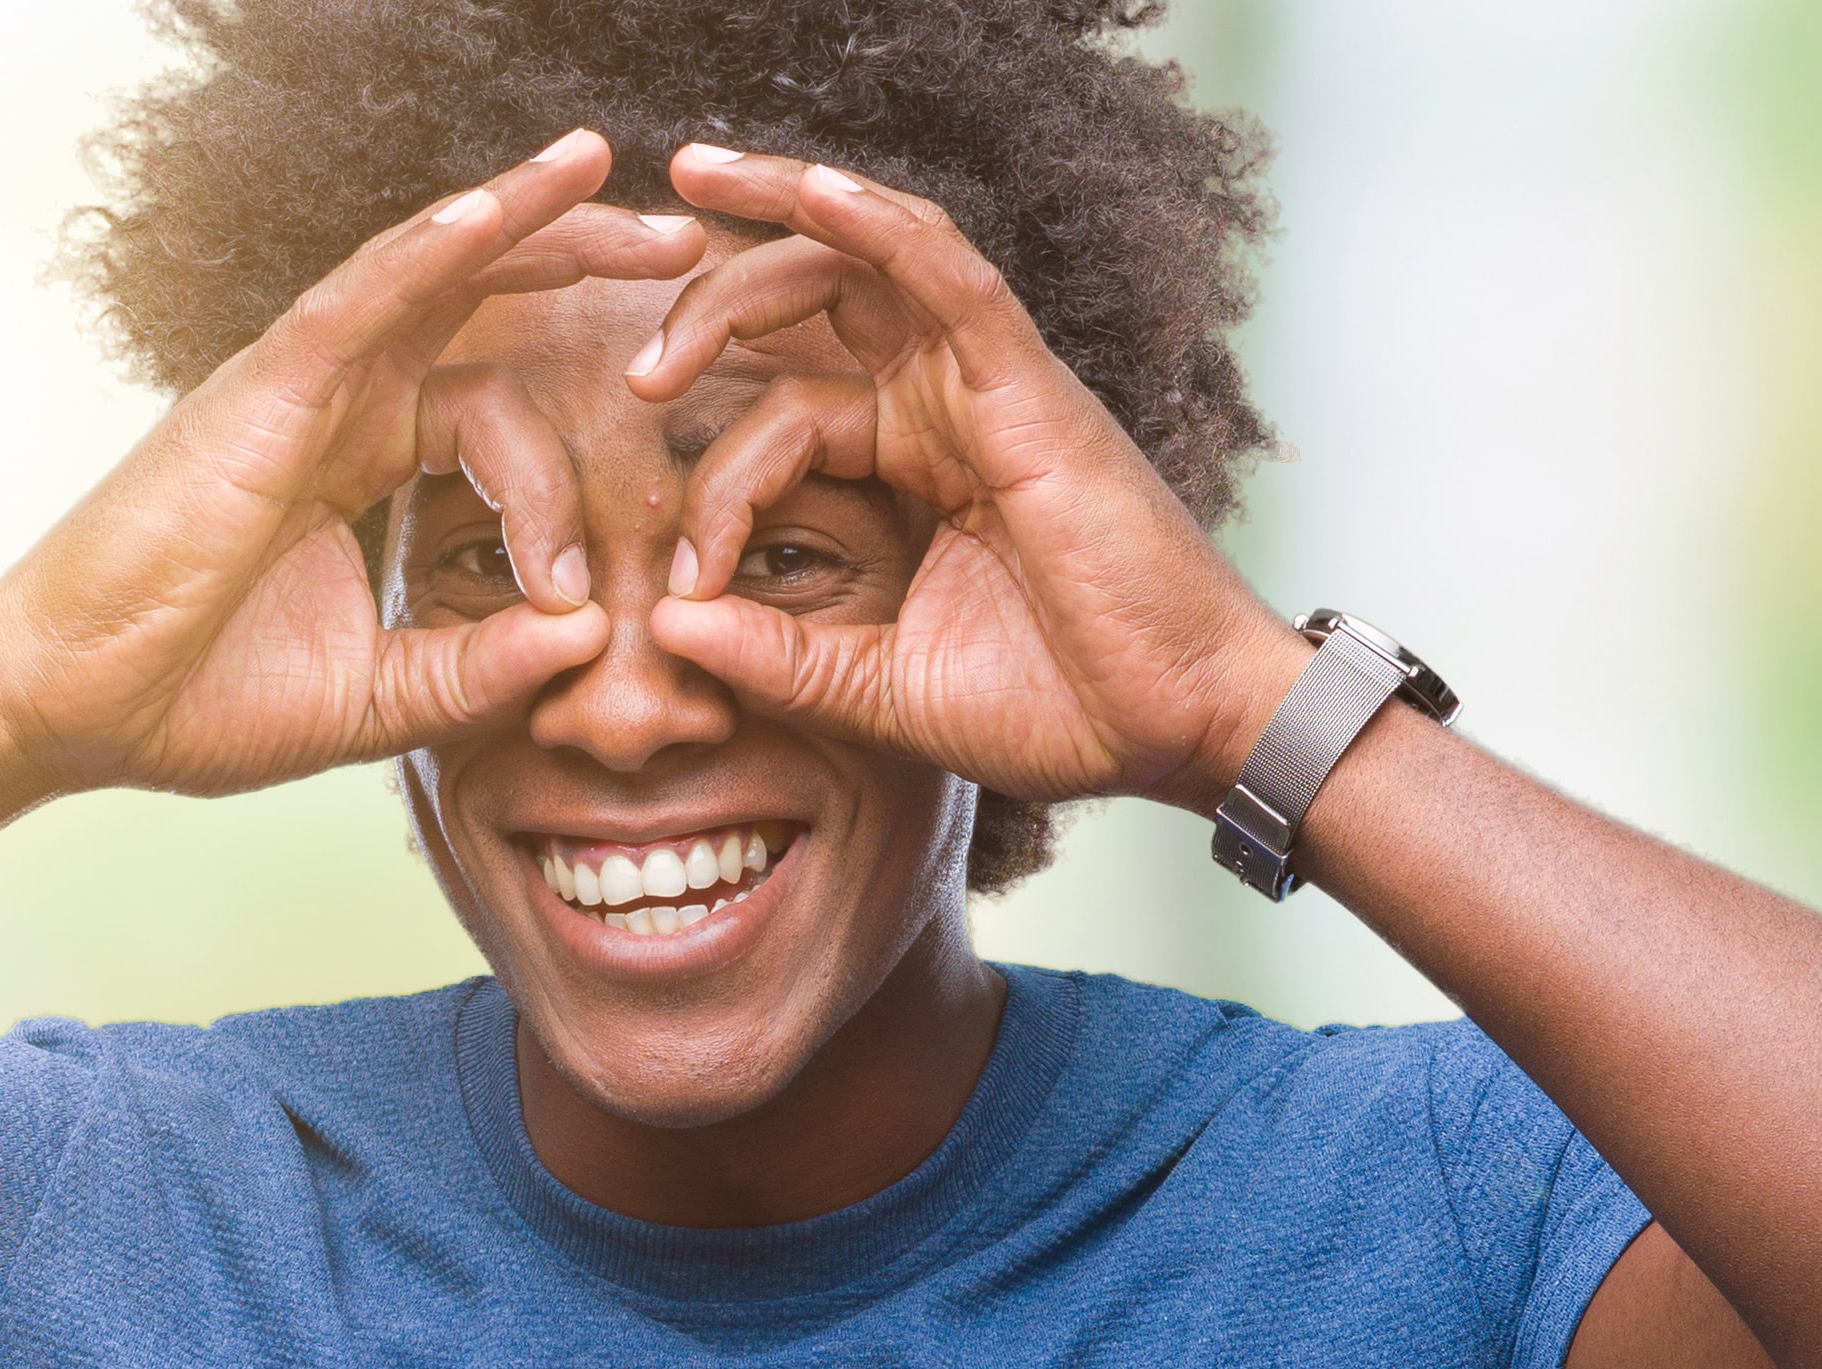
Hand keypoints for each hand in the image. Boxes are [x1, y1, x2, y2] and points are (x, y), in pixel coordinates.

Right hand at [0, 132, 709, 798]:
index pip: (492, 403)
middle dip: (578, 261)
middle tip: (687, 246)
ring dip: (520, 218)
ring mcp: (294, 388)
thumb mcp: (380, 697)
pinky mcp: (259, 394)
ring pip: (422, 270)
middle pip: (474, 301)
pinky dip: (426, 252)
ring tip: (605, 171)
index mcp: (359, 459)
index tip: (604, 567)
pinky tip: (498, 212)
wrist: (73, 716)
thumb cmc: (195, 701)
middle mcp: (333, 402)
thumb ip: (482, 668)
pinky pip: (356, 302)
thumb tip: (592, 639)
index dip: (567, 463)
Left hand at [629, 148, 1311, 812]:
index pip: (786, 419)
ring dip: (771, 215)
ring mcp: (988, 388)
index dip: (716, 484)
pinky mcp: (1028, 388)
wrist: (1183, 728)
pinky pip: (946, 272)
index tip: (684, 583)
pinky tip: (806, 187)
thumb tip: (668, 628)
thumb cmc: (1066, 711)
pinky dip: (877, 221)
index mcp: (919, 467)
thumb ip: (782, 658)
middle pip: (809, 303)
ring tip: (680, 193)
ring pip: (864, 260)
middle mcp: (949, 406)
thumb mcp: (888, 691)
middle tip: (639, 371)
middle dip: (709, 303)